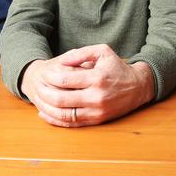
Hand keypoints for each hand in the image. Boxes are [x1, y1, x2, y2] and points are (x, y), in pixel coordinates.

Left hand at [21, 44, 154, 126]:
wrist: (138, 87)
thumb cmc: (117, 67)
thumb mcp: (102, 51)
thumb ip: (80, 53)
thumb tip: (60, 61)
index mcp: (97, 78)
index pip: (66, 80)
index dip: (50, 77)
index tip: (43, 73)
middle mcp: (97, 97)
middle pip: (62, 99)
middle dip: (44, 93)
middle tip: (37, 86)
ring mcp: (97, 111)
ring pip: (65, 115)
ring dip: (47, 109)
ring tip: (37, 100)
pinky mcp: (97, 120)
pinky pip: (72, 124)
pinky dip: (55, 120)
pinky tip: (44, 113)